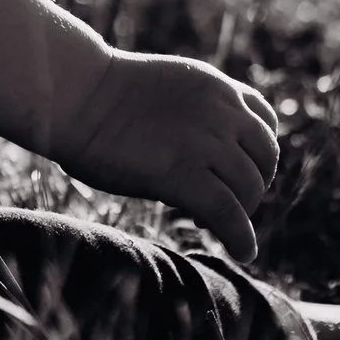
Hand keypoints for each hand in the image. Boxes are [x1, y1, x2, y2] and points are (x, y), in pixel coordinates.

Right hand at [58, 51, 280, 260]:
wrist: (74, 96)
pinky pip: (230, 214)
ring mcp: (205, 142)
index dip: (256, 151)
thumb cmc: (100, 97)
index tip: (236, 169)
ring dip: (243, 210)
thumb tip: (201, 154)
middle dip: (252, 183)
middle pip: (265, 157)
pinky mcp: (184, 175)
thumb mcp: (166, 92)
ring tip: (215, 222)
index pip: (264, 120)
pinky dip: (241, 238)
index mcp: (216, 87)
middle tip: (226, 200)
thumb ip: (194, 115)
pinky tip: (242, 252)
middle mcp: (221, 111)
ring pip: (250, 187)